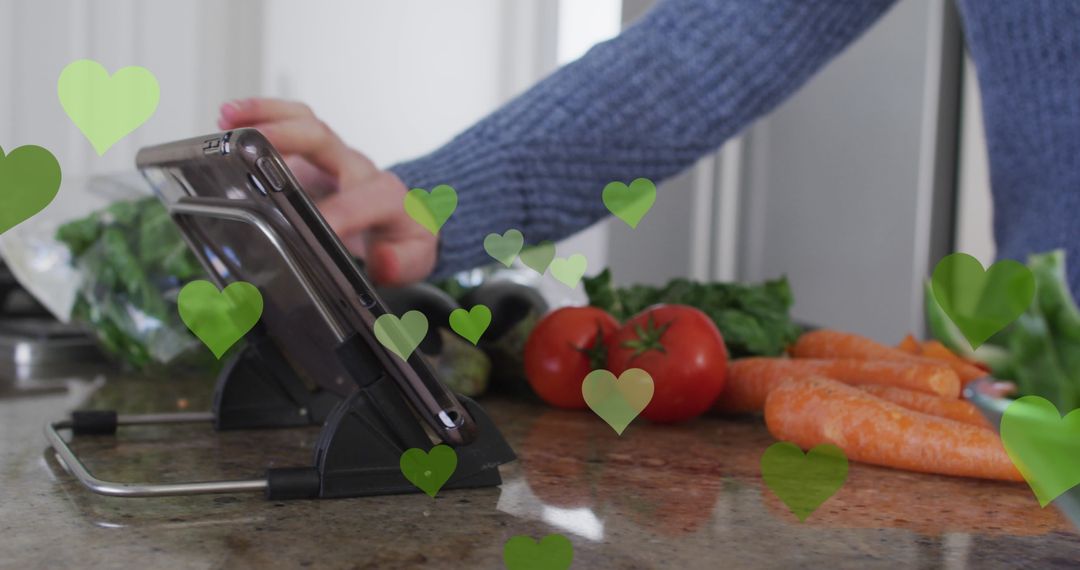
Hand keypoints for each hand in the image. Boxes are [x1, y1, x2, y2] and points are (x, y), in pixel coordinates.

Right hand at [217, 98, 436, 284]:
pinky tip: (229, 121)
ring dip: (264, 114)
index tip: (308, 226)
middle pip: (322, 140)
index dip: (336, 212)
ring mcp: (334, 158)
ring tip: (228, 117)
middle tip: (247, 144)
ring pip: (303, 122)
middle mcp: (357, 169)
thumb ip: (402, 263)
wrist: (407, 218)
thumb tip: (383, 261)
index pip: (359, 199)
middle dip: (284, 135)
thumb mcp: (415, 259)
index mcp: (385, 197)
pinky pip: (291, 126)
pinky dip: (260, 117)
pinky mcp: (315, 156)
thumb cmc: (404, 238)